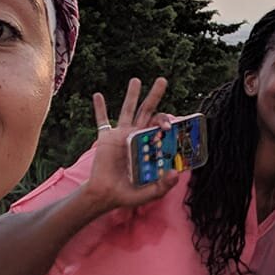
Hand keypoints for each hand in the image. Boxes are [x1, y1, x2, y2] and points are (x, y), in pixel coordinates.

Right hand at [86, 77, 180, 211]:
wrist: (106, 195)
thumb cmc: (129, 194)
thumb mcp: (150, 192)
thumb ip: (164, 185)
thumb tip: (176, 173)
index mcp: (150, 145)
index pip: (160, 126)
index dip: (165, 122)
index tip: (167, 127)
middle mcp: (138, 136)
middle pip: (147, 111)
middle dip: (155, 95)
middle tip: (162, 80)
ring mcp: (122, 135)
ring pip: (128, 110)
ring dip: (132, 94)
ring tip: (136, 80)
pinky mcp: (106, 138)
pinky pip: (102, 121)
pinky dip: (99, 108)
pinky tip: (97, 95)